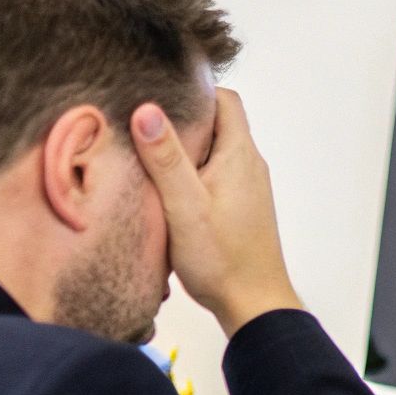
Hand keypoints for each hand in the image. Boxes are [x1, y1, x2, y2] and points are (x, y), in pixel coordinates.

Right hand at [131, 89, 302, 336]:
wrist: (252, 304)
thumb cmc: (221, 259)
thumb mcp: (185, 205)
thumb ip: (166, 158)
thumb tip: (147, 109)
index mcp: (240, 155)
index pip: (225, 99)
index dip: (194, 90)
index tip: (159, 92)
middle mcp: (249, 165)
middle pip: (218, 122)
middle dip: (183, 117)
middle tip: (143, 120)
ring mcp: (246, 187)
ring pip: (214, 150)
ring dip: (185, 147)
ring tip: (147, 151)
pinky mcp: (240, 206)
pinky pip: (214, 174)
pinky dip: (191, 172)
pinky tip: (164, 186)